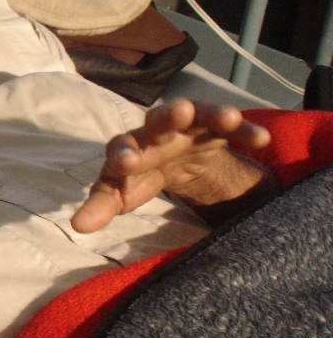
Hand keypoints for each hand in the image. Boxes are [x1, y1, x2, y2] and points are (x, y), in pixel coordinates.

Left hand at [71, 98, 274, 233]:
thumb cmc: (140, 177)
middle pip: (159, 119)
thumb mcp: (121, 193)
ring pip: (197, 112)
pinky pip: (230, 125)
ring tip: (227, 116)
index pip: (121, 148)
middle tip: (179, 111)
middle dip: (168, 115)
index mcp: (128, 147)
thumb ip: (101, 206)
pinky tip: (260, 139)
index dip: (123, 154)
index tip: (126, 163)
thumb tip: (77, 226)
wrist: (172, 161)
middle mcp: (155, 130)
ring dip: (210, 112)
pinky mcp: (213, 127)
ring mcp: (186, 125)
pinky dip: (245, 129)